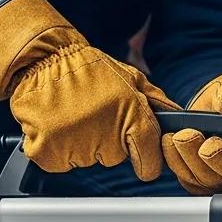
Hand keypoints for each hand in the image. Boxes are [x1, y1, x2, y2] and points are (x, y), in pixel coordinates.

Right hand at [0, 0, 180, 176]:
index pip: (149, 159)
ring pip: (86, 160)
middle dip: (106, 141)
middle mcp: (104, 131)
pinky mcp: (48, 152)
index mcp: (130, 113)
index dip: (146, 161)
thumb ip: (157, 103)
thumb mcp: (131, 78)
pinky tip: (57, 124)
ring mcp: (75, 143)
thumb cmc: (88, 69)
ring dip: (81, 144)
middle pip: (114, 158)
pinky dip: (57, 149)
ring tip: (73, 115)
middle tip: (92, 115)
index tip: (143, 161)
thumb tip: (180, 120)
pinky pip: (60, 163)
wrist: (41, 59)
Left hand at [163, 70, 221, 194]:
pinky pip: (187, 178)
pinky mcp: (198, 180)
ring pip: (206, 181)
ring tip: (179, 136)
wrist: (207, 106)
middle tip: (200, 140)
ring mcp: (221, 179)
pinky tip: (170, 142)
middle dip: (215, 159)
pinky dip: (176, 161)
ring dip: (190, 158)